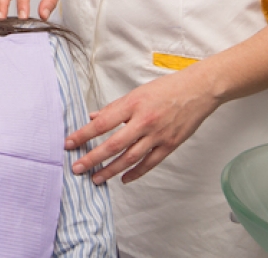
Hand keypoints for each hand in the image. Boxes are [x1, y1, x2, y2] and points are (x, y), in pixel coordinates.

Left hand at [65, 68, 218, 183]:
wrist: (198, 91)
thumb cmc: (166, 89)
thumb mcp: (136, 93)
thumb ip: (114, 108)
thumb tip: (93, 117)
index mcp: (132, 105)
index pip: (102, 124)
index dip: (83, 135)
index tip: (69, 144)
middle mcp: (144, 122)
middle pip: (113, 145)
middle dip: (93, 158)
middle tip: (77, 168)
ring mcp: (158, 135)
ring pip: (130, 158)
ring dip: (111, 170)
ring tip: (96, 178)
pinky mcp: (170, 145)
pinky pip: (150, 163)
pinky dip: (135, 173)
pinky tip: (123, 178)